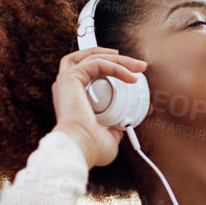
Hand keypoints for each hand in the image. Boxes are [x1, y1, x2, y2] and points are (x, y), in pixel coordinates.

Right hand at [50, 47, 146, 167]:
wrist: (80, 147)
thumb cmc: (90, 147)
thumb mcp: (108, 136)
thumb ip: (113, 128)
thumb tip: (122, 127)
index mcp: (72, 98)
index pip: (90, 75)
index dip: (113, 73)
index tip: (135, 81)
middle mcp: (66, 87)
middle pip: (88, 59)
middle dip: (114, 57)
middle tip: (137, 65)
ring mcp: (66, 80)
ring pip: (92, 57)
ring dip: (118, 59)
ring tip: (138, 66)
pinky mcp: (71, 77)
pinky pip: (97, 63)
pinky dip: (116, 67)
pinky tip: (132, 78)